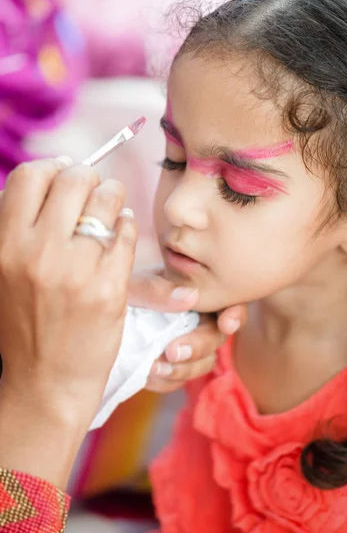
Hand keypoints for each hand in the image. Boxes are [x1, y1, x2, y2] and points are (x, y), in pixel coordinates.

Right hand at [0, 157, 136, 422]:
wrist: (45, 383)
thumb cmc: (23, 325)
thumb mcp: (3, 272)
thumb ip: (18, 227)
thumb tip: (52, 174)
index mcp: (5, 246)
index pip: (31, 176)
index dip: (52, 169)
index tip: (64, 175)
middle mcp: (38, 254)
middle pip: (75, 179)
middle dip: (89, 179)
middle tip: (93, 191)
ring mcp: (77, 271)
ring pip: (108, 200)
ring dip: (113, 199)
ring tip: (111, 211)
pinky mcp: (110, 289)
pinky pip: (127, 233)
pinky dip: (126, 226)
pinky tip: (120, 235)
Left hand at [127, 271, 246, 392]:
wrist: (92, 312)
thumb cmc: (115, 287)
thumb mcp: (131, 282)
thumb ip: (157, 288)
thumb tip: (191, 297)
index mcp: (195, 290)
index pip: (228, 301)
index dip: (235, 314)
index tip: (227, 325)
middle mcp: (195, 317)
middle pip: (217, 337)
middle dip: (199, 347)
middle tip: (173, 351)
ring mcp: (184, 343)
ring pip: (203, 363)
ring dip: (183, 370)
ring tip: (154, 368)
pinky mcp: (170, 364)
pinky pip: (179, 380)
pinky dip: (165, 381)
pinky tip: (145, 375)